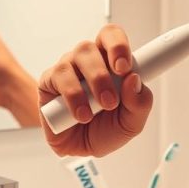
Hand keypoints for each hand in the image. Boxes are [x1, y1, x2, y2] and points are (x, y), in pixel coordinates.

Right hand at [39, 24, 152, 156]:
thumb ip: (139, 103)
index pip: (112, 37)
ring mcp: (67, 69)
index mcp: (110, 62)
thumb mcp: (131, 123)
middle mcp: (87, 61)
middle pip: (91, 46)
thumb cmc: (104, 130)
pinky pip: (59, 77)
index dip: (118, 46)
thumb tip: (134, 80)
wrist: (79, 150)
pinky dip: (72, 97)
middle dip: (103, 74)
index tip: (125, 68)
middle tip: (111, 101)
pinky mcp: (48, 81)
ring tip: (94, 112)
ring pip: (76, 58)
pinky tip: (80, 114)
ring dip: (89, 85)